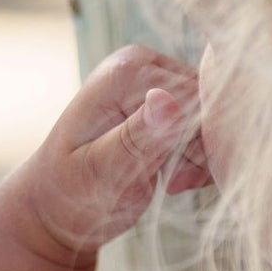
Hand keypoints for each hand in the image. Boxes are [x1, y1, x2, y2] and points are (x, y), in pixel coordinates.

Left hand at [11, 45, 213, 268]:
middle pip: (211, 102)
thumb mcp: (102, 173)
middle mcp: (142, 63)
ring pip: (215, 116)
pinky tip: (176, 176)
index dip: (200, 142)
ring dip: (204, 157)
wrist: (56, 206)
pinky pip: (208, 124)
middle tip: (173, 183)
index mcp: (125, 72)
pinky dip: (201, 157)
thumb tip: (167, 101)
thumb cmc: (71, 196)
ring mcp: (154, 79)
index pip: (198, 97)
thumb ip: (135, 139)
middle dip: (204, 150)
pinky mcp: (165, 99)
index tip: (175, 180)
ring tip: (172, 182)